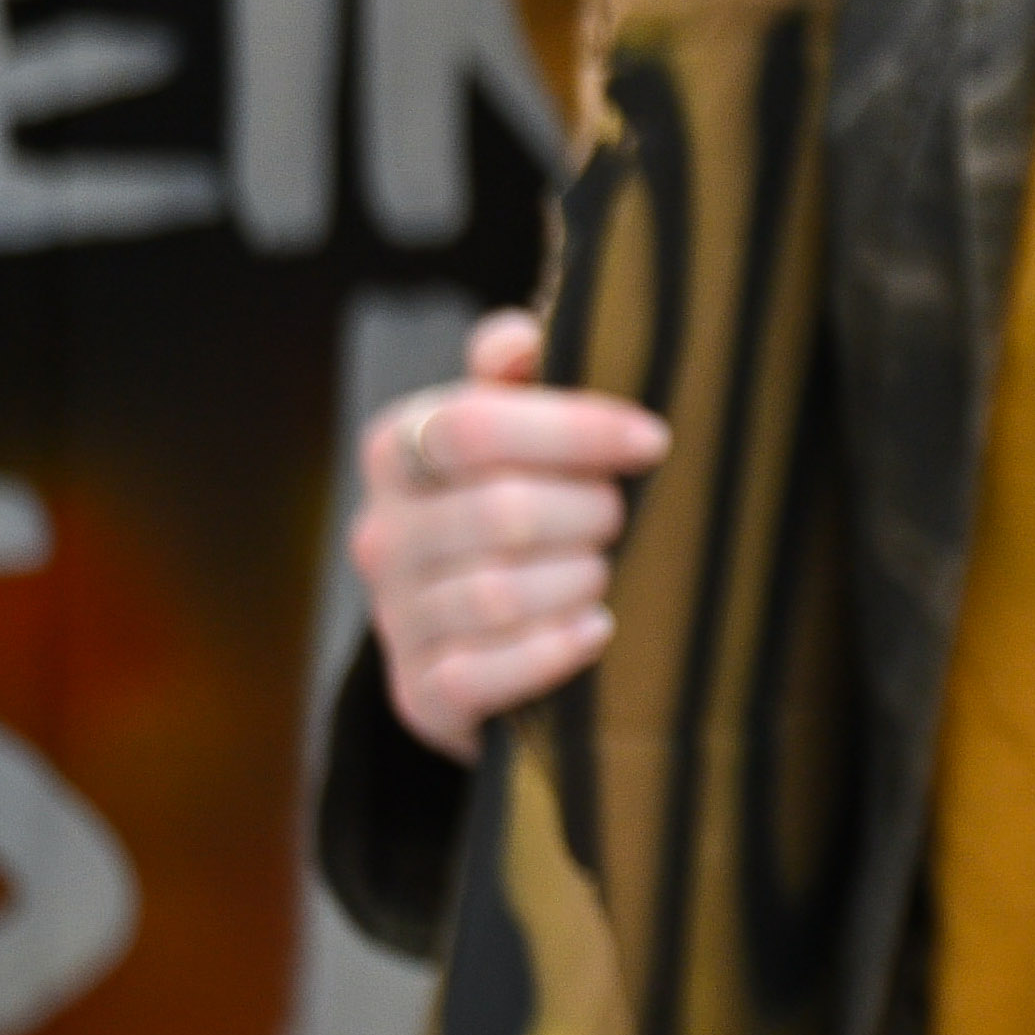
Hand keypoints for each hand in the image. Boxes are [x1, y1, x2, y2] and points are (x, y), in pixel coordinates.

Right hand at [350, 311, 672, 756]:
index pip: (473, 423)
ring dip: (579, 582)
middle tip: (626, 517)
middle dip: (590, 513)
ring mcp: (396, 618)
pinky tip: (597, 632)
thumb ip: (517, 379)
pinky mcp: (420, 695)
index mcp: (400, 450)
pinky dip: (552, 653)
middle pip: (500, 512)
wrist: (488, 639)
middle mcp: (382, 533)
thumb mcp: (521, 432)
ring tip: (609, 575)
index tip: (653, 440)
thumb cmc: (524, 506)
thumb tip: (520, 339)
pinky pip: (483, 674)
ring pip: (498, 595)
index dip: (575, 428)